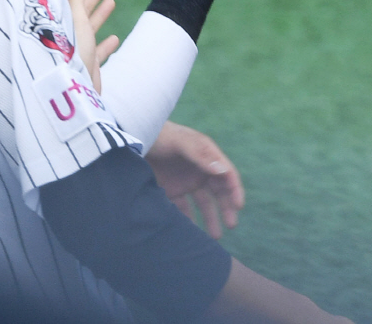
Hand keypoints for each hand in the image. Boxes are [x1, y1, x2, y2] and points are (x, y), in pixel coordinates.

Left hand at [62, 0, 119, 91]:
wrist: (73, 92)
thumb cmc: (70, 50)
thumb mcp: (75, 16)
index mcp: (56, 21)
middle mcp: (64, 35)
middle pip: (77, 10)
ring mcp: (74, 52)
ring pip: (87, 28)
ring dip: (99, 14)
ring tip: (111, 1)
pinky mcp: (85, 68)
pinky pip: (96, 53)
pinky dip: (105, 45)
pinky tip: (114, 39)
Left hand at [147, 121, 244, 238]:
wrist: (133, 138)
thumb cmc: (159, 135)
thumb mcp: (180, 142)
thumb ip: (200, 155)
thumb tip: (223, 171)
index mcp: (207, 155)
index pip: (227, 174)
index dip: (235, 190)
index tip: (238, 206)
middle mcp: (200, 169)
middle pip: (219, 192)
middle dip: (227, 208)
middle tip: (232, 225)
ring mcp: (186, 181)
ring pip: (203, 203)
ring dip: (210, 218)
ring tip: (215, 237)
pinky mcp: (172, 190)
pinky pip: (183, 209)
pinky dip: (188, 221)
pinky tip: (189, 234)